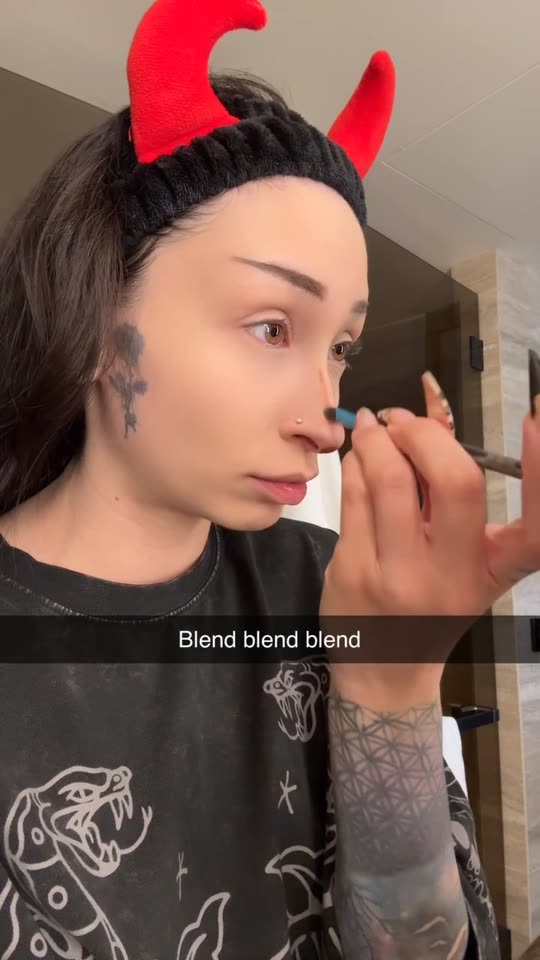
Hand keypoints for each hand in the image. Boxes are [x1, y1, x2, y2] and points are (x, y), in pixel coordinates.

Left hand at [320, 371, 539, 702]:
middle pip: (455, 482)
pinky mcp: (353, 570)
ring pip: (389, 479)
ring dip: (377, 439)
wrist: (384, 665)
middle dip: (425, 435)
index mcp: (492, 570)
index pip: (534, 531)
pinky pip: (354, 495)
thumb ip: (451, 493)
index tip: (537, 418)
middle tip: (404, 422)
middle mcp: (452, 575)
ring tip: (375, 430)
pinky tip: (358, 458)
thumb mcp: (460, 558)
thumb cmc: (430, 601)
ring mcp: (399, 575)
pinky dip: (356, 463)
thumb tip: (432, 419)